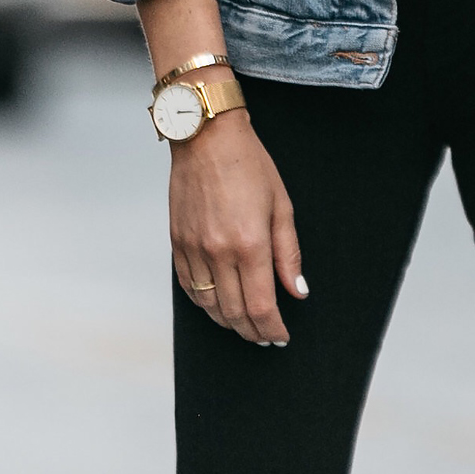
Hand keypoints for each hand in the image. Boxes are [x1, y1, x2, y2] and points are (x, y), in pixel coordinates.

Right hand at [168, 101, 306, 344]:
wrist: (206, 136)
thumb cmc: (248, 164)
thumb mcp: (281, 204)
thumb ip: (289, 253)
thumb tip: (297, 290)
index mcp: (250, 243)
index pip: (261, 306)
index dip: (273, 328)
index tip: (281, 337)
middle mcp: (219, 252)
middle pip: (235, 313)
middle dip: (253, 331)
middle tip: (266, 337)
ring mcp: (194, 249)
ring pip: (209, 306)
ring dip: (228, 323)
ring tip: (244, 326)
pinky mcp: (177, 243)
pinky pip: (189, 287)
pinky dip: (204, 304)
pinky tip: (216, 305)